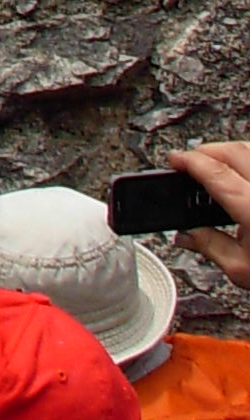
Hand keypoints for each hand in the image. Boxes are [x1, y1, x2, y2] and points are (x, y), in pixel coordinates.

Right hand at [172, 140, 249, 287]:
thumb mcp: (242, 269)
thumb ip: (208, 245)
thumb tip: (185, 235)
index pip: (213, 171)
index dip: (189, 161)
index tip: (176, 160)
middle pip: (234, 151)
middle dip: (208, 151)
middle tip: (192, 161)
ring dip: (233, 152)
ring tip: (219, 166)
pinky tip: (246, 175)